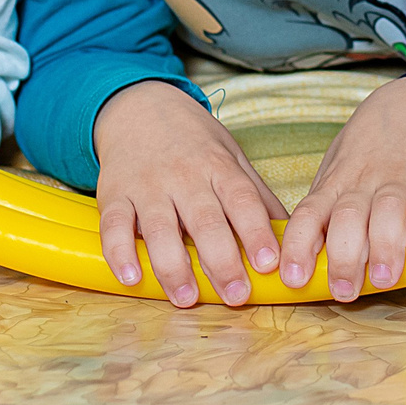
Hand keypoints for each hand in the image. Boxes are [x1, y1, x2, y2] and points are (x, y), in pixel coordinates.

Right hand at [91, 81, 287, 307]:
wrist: (138, 107)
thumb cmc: (192, 142)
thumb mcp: (230, 156)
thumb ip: (256, 196)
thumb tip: (291, 234)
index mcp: (218, 167)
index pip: (242, 200)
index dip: (256, 232)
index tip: (269, 264)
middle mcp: (183, 176)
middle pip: (204, 220)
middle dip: (222, 260)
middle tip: (235, 295)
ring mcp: (147, 185)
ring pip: (160, 227)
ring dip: (173, 266)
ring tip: (186, 297)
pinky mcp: (115, 194)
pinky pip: (113, 225)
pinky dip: (119, 252)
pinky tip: (131, 276)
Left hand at [279, 75, 405, 300]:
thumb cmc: (366, 155)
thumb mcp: (335, 176)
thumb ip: (324, 216)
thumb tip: (304, 266)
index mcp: (335, 188)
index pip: (309, 215)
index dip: (299, 247)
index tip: (295, 278)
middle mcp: (363, 184)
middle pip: (347, 218)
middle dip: (344, 256)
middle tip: (344, 290)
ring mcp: (399, 179)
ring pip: (388, 209)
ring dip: (385, 243)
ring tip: (385, 276)